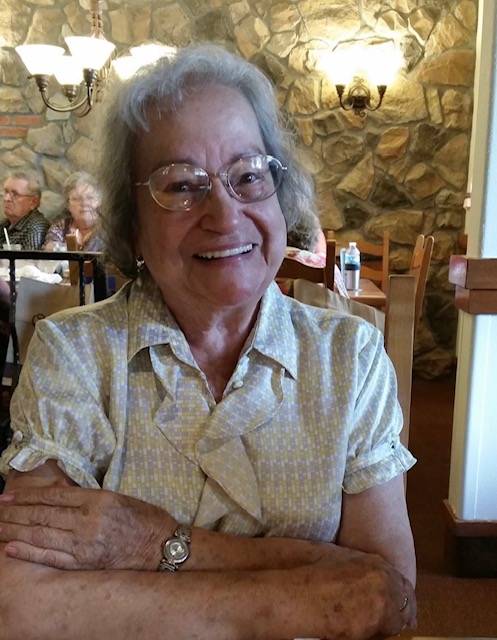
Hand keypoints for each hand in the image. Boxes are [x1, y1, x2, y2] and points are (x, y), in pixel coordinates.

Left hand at [0, 486, 174, 570]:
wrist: (160, 546)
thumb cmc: (142, 518)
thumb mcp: (116, 497)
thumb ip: (87, 497)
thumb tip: (56, 494)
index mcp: (97, 500)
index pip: (54, 498)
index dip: (28, 497)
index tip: (9, 496)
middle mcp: (88, 522)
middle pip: (43, 516)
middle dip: (16, 513)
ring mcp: (84, 545)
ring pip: (42, 535)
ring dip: (16, 530)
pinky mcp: (85, 563)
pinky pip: (51, 558)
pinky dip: (29, 553)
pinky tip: (12, 548)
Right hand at [293, 553, 416, 638]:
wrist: (299, 596)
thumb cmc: (311, 577)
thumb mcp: (339, 561)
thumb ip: (362, 567)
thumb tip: (374, 580)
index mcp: (375, 563)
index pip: (401, 581)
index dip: (402, 596)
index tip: (402, 606)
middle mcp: (383, 578)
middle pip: (405, 599)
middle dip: (403, 610)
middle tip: (403, 621)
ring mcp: (381, 598)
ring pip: (400, 618)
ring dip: (393, 622)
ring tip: (383, 628)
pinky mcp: (376, 619)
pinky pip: (388, 631)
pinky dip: (382, 633)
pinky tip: (372, 633)